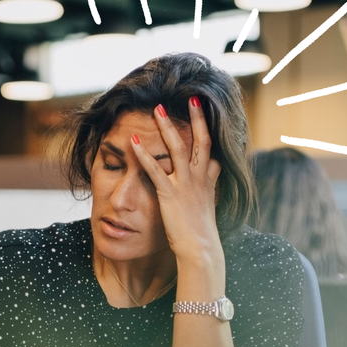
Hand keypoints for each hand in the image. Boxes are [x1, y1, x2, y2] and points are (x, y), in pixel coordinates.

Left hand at [131, 97, 222, 263]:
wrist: (201, 250)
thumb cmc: (201, 234)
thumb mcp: (207, 207)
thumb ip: (206, 191)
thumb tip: (208, 182)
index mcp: (208, 181)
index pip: (212, 150)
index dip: (210, 129)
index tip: (207, 112)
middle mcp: (200, 178)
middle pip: (201, 141)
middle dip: (197, 118)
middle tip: (192, 97)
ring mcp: (186, 185)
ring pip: (178, 148)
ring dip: (167, 127)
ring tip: (157, 108)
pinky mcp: (170, 194)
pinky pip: (155, 170)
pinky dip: (143, 154)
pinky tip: (133, 141)